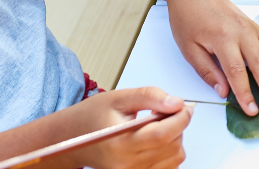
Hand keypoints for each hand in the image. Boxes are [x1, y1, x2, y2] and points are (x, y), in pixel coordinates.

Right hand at [71, 88, 190, 168]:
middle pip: (172, 146)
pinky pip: (168, 168)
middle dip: (178, 125)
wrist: (73, 140)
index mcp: (120, 142)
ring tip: (156, 126)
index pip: (162, 135)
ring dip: (175, 139)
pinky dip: (169, 152)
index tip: (185, 106)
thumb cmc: (94, 116)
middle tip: (165, 113)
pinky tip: (156, 141)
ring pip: (175, 158)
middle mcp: (125, 164)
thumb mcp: (121, 97)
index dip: (181, 118)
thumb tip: (177, 103)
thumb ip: (151, 96)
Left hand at [167, 0, 258, 115]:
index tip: (252, 111)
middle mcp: (242, 32)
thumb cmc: (187, 19)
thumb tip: (224, 92)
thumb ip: (207, 71)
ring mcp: (251, 28)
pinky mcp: (255, 25)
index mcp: (223, 38)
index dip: (245, 93)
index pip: (237, 71)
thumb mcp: (188, 48)